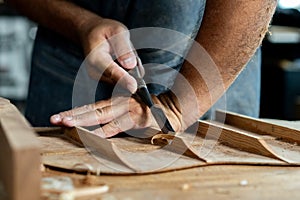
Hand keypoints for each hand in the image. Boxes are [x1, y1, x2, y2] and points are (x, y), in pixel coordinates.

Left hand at [50, 93, 183, 137]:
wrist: (172, 109)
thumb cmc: (149, 111)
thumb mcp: (130, 108)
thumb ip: (116, 113)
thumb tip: (96, 122)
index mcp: (116, 103)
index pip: (92, 107)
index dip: (75, 112)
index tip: (59, 117)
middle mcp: (119, 104)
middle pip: (91, 110)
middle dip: (72, 115)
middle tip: (55, 119)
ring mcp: (127, 111)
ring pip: (102, 115)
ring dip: (83, 120)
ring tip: (66, 123)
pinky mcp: (137, 119)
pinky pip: (119, 125)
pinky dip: (105, 130)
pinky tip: (92, 134)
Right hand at [79, 17, 137, 92]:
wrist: (90, 33)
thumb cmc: (104, 31)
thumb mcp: (117, 30)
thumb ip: (124, 48)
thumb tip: (131, 65)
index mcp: (96, 57)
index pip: (111, 71)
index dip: (124, 79)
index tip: (133, 87)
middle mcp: (95, 72)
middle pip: (120, 79)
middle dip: (132, 69)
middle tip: (129, 50)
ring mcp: (100, 78)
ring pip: (124, 80)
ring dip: (131, 69)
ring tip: (123, 52)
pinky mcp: (107, 81)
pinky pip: (124, 80)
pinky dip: (129, 71)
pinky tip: (123, 59)